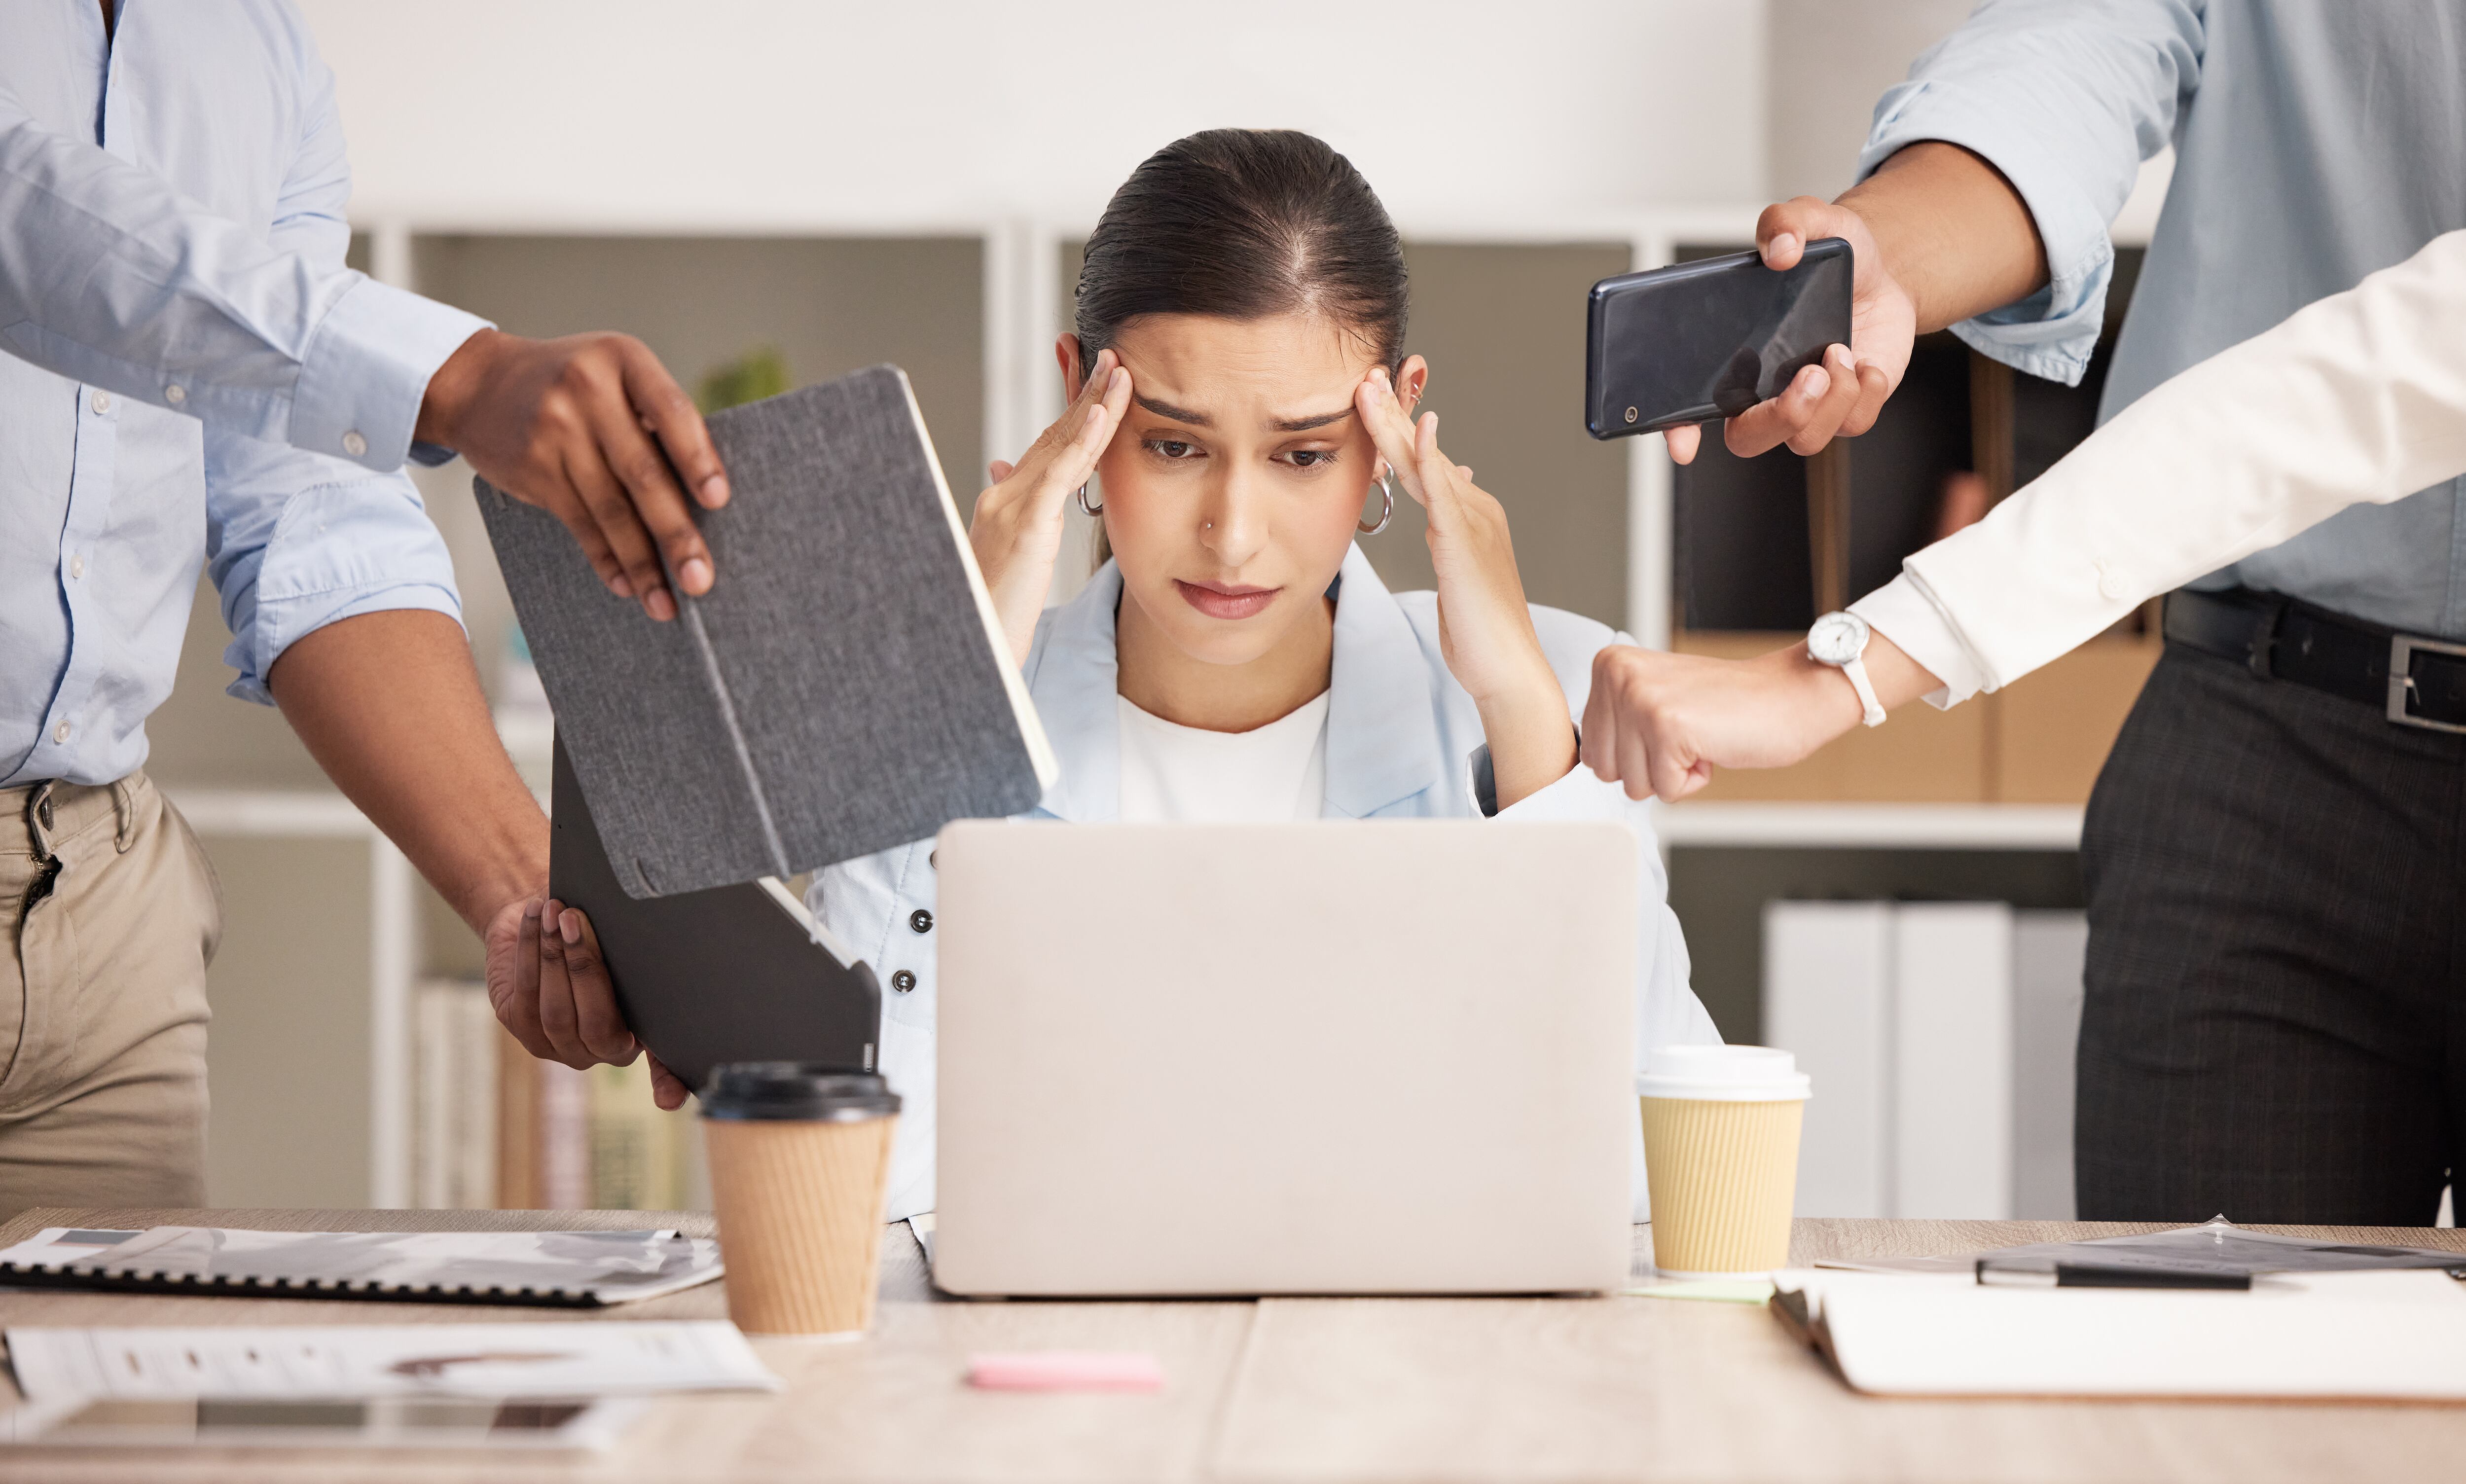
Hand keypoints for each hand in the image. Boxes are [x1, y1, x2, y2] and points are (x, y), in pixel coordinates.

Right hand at [418, 329, 728, 623]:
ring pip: (610, 508)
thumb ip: (656, 418)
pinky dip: (606, 559)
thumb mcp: (614, 375)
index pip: (671, 411)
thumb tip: (706, 500)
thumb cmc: (572, 384)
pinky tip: (627, 585)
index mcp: (624, 359)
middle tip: (701, 580)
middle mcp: (589, 391)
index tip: (718, 500)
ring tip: (667, 604)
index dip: (697, 458)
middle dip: (675, 533)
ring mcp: (556, 430)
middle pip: (642, 473)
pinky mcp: (533, 467)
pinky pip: (578, 523)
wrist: (478, 383)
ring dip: (642, 563)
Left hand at [484, 896, 687, 1110]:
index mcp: (635, 1039)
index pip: (660, 1067)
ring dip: (553, 955)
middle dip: (582, 967)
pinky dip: (530, 949)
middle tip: (578, 921)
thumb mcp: (627, 951)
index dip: (667, 1084)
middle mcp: (595, 1052)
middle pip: (592, 1021)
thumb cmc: (599, 932)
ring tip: (557, 911)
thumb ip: (642, 967)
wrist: (549, 917)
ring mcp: (553, 1044)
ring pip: (554, 1008)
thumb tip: (690, 957)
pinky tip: (538, 917)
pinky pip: (525, 990)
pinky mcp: (518, 1024)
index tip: (670, 1101)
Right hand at [969, 348, 1130, 663]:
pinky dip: (1082, 441)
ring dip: (1093, 405)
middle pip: (1055, 435)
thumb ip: (1015, 510)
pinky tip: (1102, 413)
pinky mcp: (1024, 527)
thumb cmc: (990, 609)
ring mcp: (1012, 507)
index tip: (1099, 379)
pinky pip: (1059, 475)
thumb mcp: (1006, 553)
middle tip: (1116, 358)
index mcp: (1007, 501)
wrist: (967, 647)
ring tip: (1119, 371)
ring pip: (1060, 446)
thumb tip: (1002, 463)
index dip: (1074, 410)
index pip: (1048, 446)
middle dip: (1088, 394)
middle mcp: (1005, 495)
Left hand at [1356, 366, 1573, 808]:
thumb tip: (1446, 489)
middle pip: (1423, 452)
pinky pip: (1445, 495)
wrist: (1508, 670)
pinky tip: (1422, 430)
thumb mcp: (1458, 571)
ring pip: (1426, 464)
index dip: (1396, 427)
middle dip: (1392, 412)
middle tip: (1364, 374)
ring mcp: (1473, 524)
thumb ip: (1448, 531)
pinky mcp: (1466, 546)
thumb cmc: (1481, 630)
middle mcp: (1473, 510)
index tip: (1369, 396)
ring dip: (1397, 424)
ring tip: (1371, 389)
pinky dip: (1432, 460)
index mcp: (1467, 515)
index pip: (1423, 462)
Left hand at [1580, 644, 1864, 801]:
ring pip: (1633, 784)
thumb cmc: (1728, 705)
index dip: (1634, 753)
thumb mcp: (1652, 698)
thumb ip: (1615, 722)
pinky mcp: (1668, 727)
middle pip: (1604, 770)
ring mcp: (1640, 699)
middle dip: (1647, 767)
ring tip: (1699, 737)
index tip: (1668, 726)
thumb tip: (1586, 762)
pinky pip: (1666, 790)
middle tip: (1685, 734)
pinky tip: (1712, 746)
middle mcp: (1617, 676)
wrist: (1789, 695)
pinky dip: (1693, 781)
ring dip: (1671, 773)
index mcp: (1608, 665)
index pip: (1589, 748)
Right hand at [1664, 196, 1911, 464]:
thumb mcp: (1808, 221)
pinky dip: (1865, 393)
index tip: (1684, 443)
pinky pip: (1852, 424)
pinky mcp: (1848, 410)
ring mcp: (1806, 406)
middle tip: (1809, 374)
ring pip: (1805, 439)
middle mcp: (1763, 392)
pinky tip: (1865, 362)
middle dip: (1781, 417)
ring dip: (1830, 399)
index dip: (1679, 430)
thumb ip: (1786, 222)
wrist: (1882, 274)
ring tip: (1839, 351)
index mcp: (1730, 358)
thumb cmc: (1832, 260)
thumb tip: (1781, 248)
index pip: (1688, 407)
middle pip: (1748, 439)